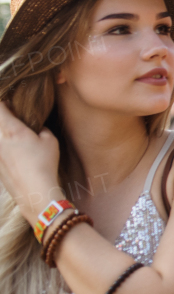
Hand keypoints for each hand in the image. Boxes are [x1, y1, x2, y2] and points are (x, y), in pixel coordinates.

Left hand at [0, 101, 63, 224]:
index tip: (10, 101)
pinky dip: (4, 148)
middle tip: (13, 118)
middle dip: (3, 119)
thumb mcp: (50, 141)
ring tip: (16, 138)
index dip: (4, 101)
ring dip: (4, 135)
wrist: (34, 192)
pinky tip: (16, 154)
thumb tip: (36, 127)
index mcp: (11, 130)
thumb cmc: (44, 164)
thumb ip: (41, 129)